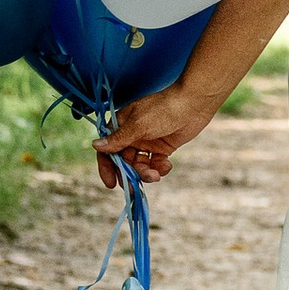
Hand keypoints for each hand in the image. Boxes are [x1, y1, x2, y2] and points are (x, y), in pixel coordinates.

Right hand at [94, 84, 211, 190]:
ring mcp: (147, 142)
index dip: (107, 167)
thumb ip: (118, 138)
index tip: (111, 184)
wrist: (194, 103)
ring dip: (146, 173)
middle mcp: (132, 135)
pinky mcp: (162, 147)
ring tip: (156, 175)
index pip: (107, 149)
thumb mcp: (139, 125)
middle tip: (134, 186)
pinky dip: (159, 168)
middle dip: (129, 174)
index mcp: (121, 126)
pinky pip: (155, 164)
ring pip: (140, 165)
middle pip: (124, 161)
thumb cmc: (163, 108)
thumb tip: (94, 145)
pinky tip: (167, 166)